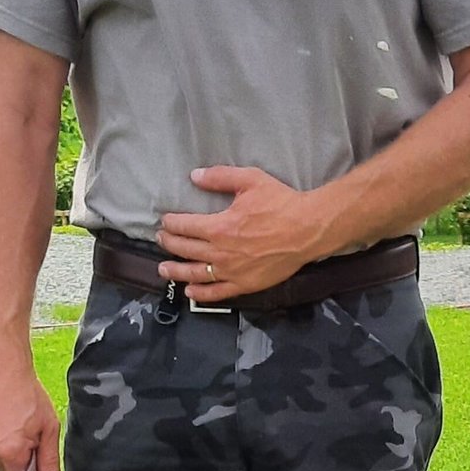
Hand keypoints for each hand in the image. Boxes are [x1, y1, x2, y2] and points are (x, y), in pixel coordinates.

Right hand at [0, 354, 61, 470]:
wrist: (1, 368)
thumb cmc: (26, 394)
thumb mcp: (48, 427)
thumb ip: (49, 459)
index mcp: (10, 454)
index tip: (40, 460)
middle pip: (8, 468)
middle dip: (21, 457)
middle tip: (31, 432)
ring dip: (7, 445)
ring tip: (15, 420)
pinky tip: (3, 415)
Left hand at [156, 166, 325, 303]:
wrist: (308, 229)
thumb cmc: (281, 203)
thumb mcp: (250, 180)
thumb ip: (220, 177)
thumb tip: (194, 176)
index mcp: (219, 227)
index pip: (185, 226)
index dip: (171, 223)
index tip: (165, 221)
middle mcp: (220, 252)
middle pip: (185, 249)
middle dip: (169, 243)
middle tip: (161, 239)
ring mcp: (232, 271)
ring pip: (195, 274)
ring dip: (176, 272)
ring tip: (163, 269)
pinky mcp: (245, 284)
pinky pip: (217, 293)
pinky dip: (201, 294)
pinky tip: (190, 292)